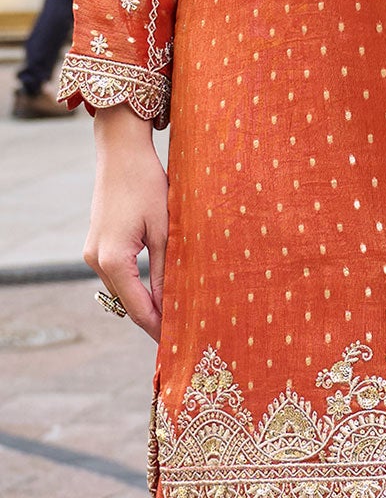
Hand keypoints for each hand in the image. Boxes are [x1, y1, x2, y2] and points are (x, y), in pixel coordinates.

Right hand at [84, 104, 168, 341]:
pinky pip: (118, 277)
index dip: (159, 330)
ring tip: (175, 319)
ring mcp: (92, 252)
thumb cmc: (147, 185)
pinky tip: (158, 295)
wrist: (121, 151)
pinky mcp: (95, 245)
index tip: (179, 346)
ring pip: (122, 292)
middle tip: (183, 338)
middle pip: (128, 305)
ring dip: (146, 305)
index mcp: (114, 260)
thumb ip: (166, 275)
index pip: (139, 310)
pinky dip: (137, 288)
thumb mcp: (165, 234)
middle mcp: (96, 260)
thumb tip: (172, 309)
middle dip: (154, 321)